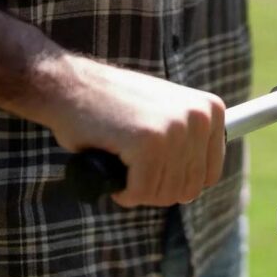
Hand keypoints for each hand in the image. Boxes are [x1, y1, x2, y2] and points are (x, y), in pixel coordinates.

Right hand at [34, 54, 225, 207]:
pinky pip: (142, 191)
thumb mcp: (165, 114)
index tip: (151, 168)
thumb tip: (200, 185)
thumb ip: (189, 142)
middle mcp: (200, 117)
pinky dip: (123, 191)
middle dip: (155, 189)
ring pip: (166, 193)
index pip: (208, 175)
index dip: (175, 181)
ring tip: (120, 163)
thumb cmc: (111, 106)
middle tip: (130, 170)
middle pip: (189, 188)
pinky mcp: (149, 142)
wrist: (65, 83)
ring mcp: (176, 128)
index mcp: (210, 110)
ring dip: (138, 190)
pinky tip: (110, 168)